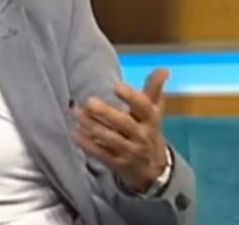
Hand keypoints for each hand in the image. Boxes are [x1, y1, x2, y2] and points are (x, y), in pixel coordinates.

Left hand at [72, 68, 169, 192]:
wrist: (153, 169)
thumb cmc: (148, 130)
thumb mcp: (154, 111)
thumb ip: (154, 90)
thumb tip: (163, 69)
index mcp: (151, 120)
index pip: (144, 108)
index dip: (132, 97)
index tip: (116, 86)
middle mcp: (141, 136)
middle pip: (125, 124)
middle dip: (107, 113)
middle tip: (89, 102)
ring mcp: (130, 151)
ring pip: (111, 139)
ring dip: (93, 127)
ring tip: (77, 114)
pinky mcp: (118, 164)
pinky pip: (101, 154)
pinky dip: (87, 145)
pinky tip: (74, 133)